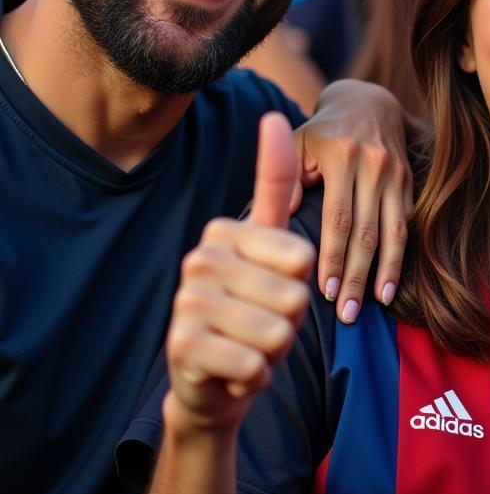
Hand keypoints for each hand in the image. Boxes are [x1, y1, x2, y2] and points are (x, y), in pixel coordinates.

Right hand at [165, 113, 314, 433]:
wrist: (216, 378)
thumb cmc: (256, 307)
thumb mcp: (274, 248)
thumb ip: (277, 187)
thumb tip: (276, 115)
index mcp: (227, 230)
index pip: (301, 255)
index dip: (302, 284)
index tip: (277, 286)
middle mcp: (201, 258)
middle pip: (295, 295)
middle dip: (291, 322)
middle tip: (263, 323)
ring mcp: (187, 300)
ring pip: (276, 331)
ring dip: (275, 350)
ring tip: (250, 344)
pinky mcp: (181, 345)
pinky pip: (252, 363)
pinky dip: (255, 375)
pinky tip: (234, 370)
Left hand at [292, 79, 412, 322]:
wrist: (368, 103)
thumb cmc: (321, 132)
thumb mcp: (297, 145)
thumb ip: (286, 180)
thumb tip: (278, 222)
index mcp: (341, 155)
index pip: (338, 217)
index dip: (333, 257)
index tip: (324, 291)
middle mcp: (374, 164)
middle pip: (367, 231)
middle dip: (357, 275)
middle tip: (346, 314)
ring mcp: (397, 172)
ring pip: (393, 231)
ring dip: (386, 272)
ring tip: (377, 305)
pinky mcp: (410, 181)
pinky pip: (407, 224)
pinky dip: (400, 256)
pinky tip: (391, 284)